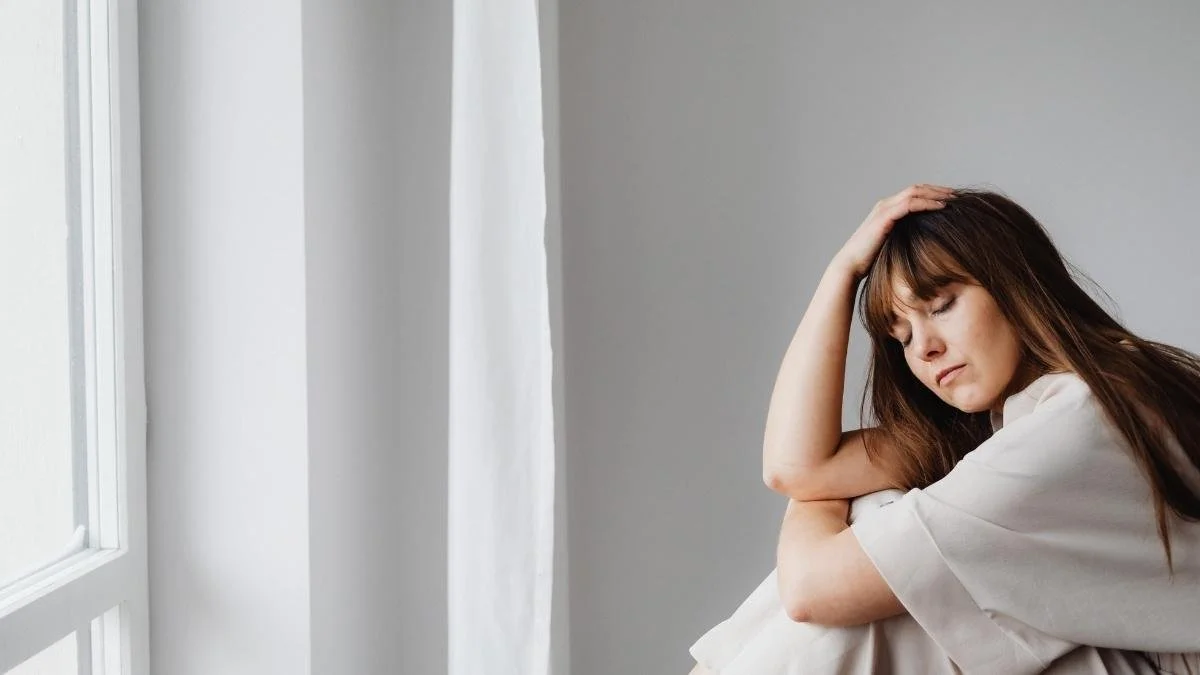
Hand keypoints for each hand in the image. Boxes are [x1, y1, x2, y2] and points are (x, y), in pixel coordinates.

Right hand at [834, 184, 956, 279]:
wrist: (850, 265)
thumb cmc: (870, 261)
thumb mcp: (892, 246)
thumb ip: (904, 239)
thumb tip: (923, 245)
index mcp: (886, 209)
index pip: (914, 194)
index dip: (933, 193)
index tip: (951, 200)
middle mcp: (885, 204)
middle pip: (917, 188)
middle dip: (938, 190)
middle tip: (958, 195)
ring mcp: (884, 209)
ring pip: (915, 192)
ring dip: (936, 193)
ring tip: (954, 198)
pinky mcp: (885, 216)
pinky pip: (910, 204)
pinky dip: (927, 202)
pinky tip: (942, 206)